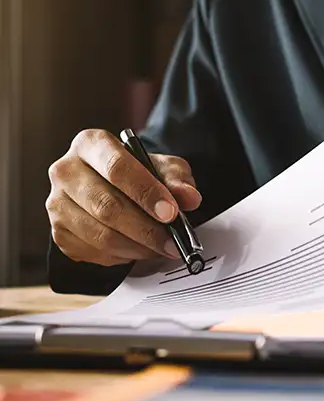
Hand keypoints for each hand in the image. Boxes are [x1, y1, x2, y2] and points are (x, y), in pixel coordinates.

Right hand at [46, 129, 201, 266]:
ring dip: (138, 247)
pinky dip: (123, 256)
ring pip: (101, 235)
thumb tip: (189, 197)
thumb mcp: (164, 168)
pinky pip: (94, 252)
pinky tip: (140, 249)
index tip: (170, 213)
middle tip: (173, 241)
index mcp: (91, 144)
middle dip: (147, 229)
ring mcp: (57, 203)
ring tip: (162, 247)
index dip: (146, 193)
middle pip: (107, 206)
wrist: (115, 189)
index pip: (117, 168)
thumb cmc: (138, 174)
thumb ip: (178, 180)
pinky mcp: (59, 232)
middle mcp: (66, 171)